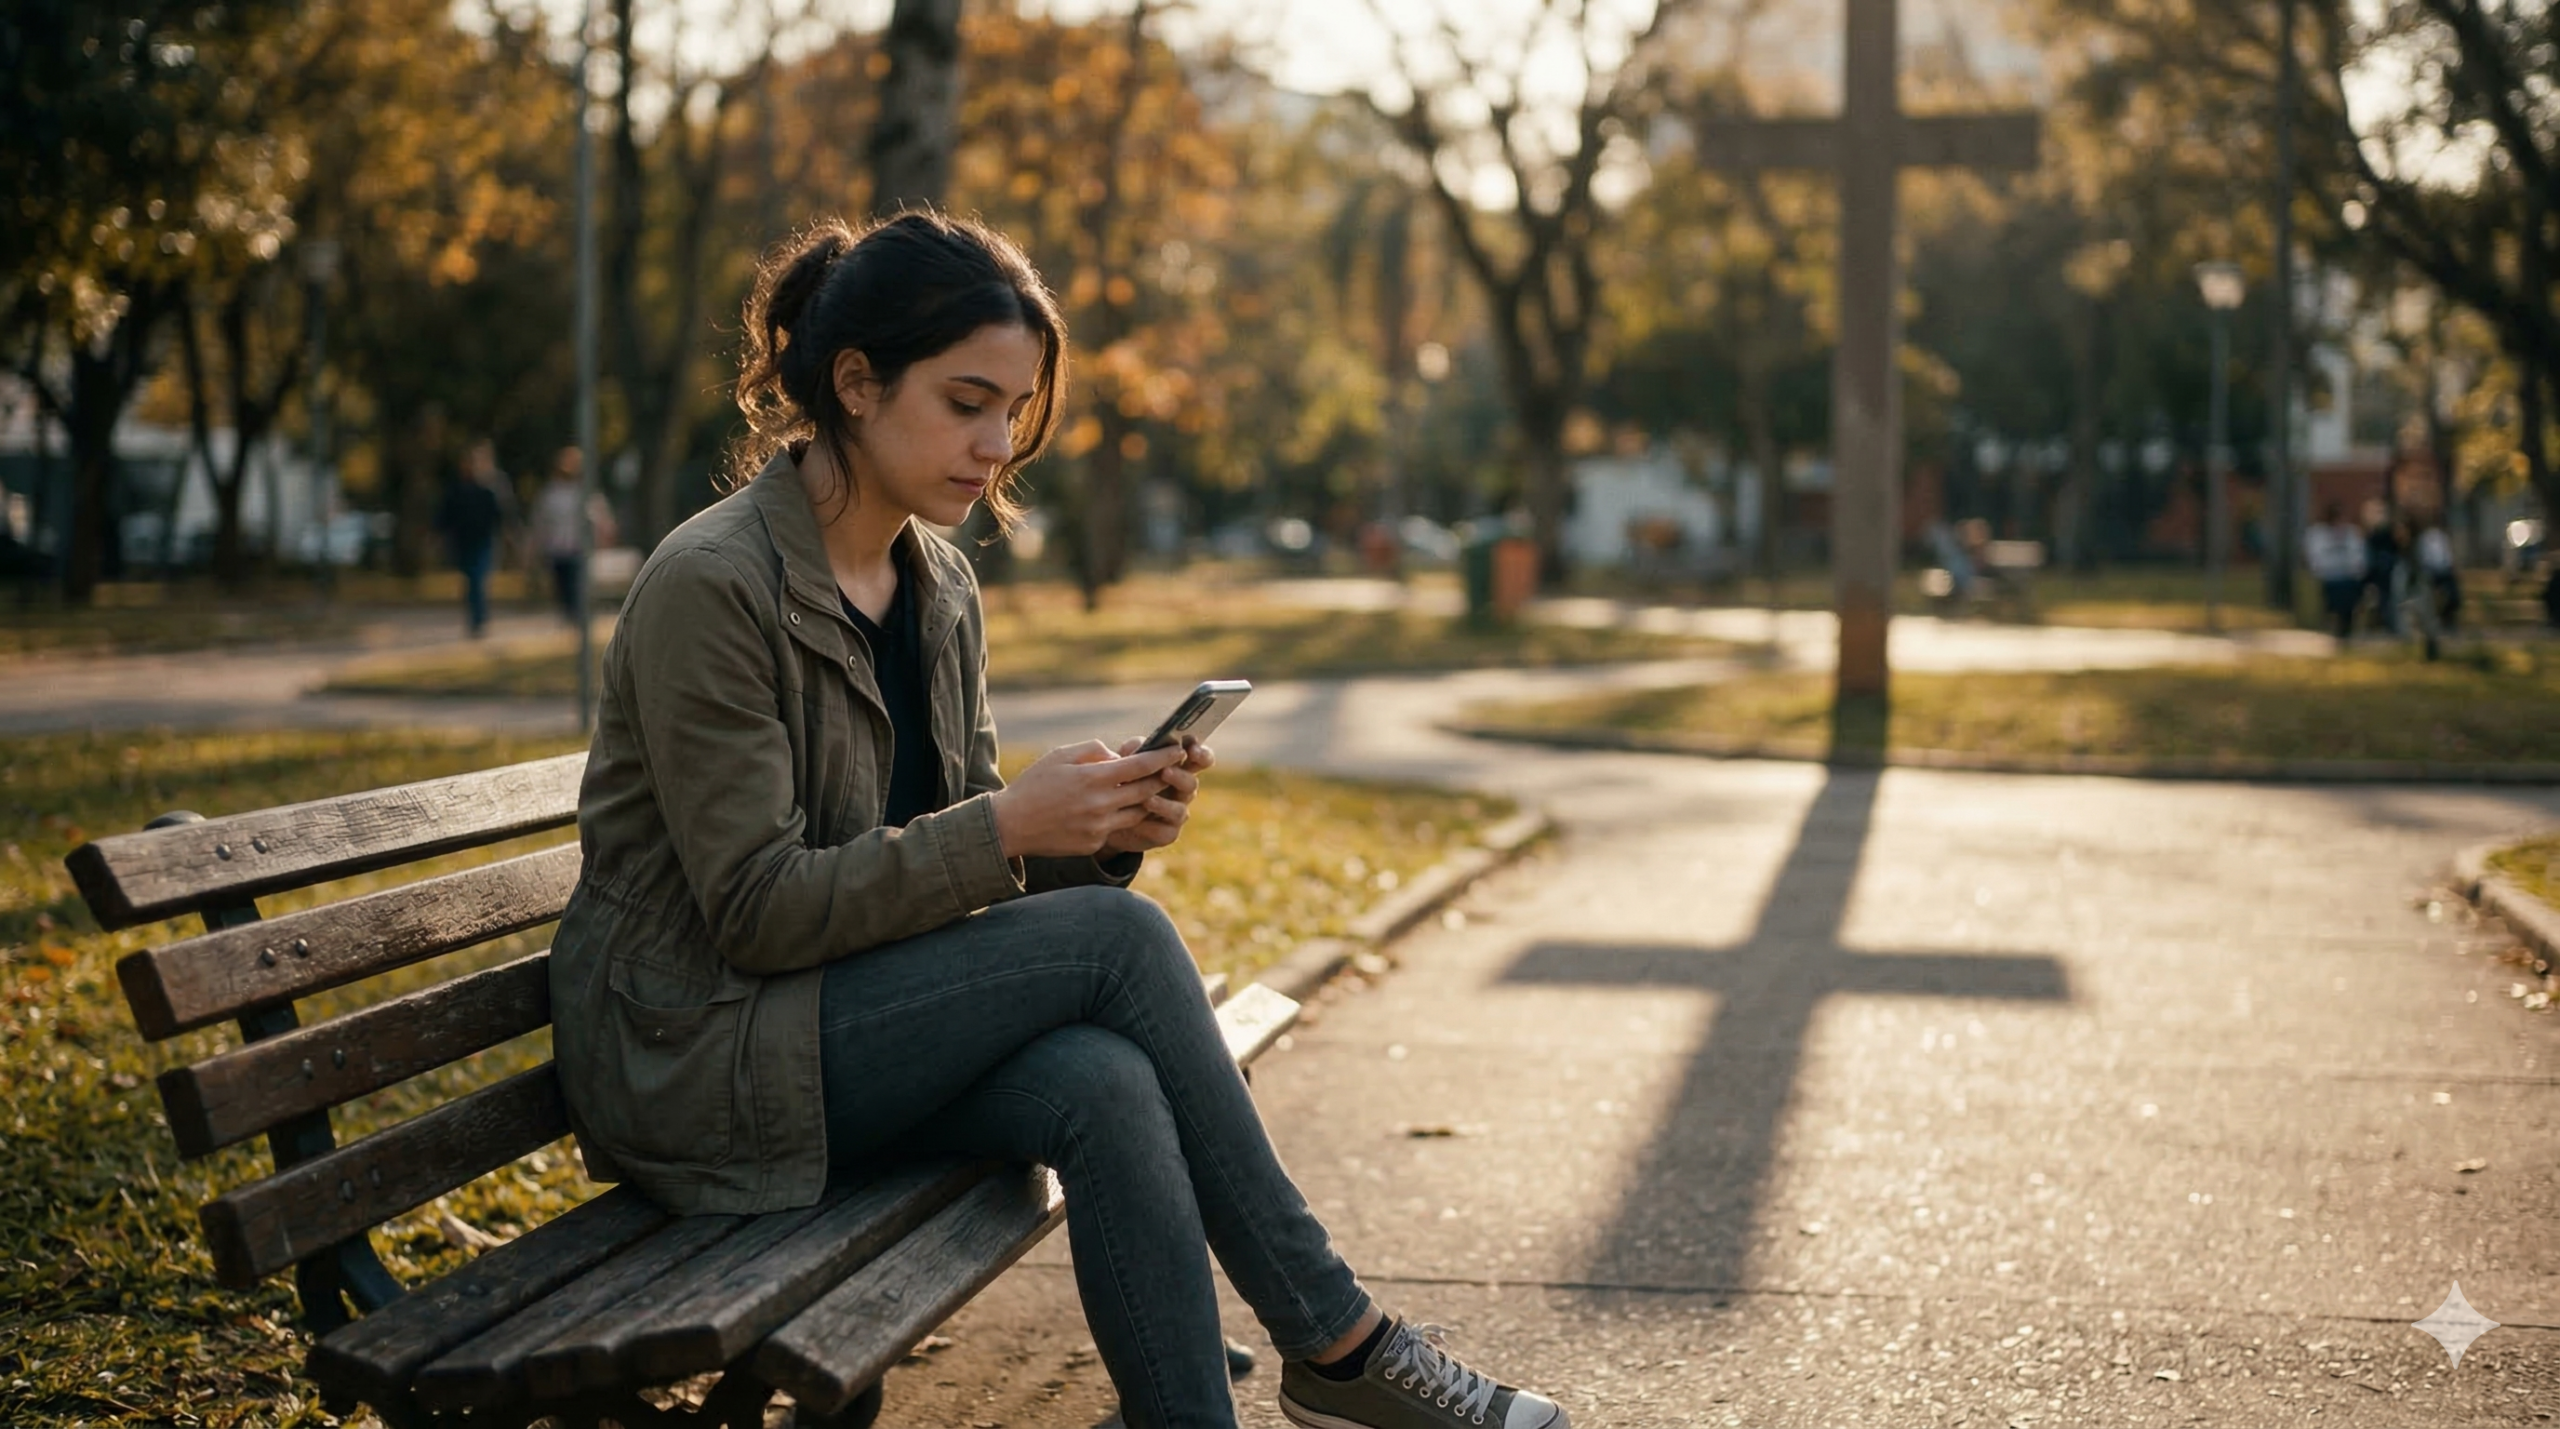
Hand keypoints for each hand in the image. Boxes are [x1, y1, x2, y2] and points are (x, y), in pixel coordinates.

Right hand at [990, 740, 1191, 858]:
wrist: (1010, 825)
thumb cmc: (1034, 785)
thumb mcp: (1060, 756)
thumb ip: (1093, 750)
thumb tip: (1119, 755)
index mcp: (1093, 778)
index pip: (1140, 766)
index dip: (1162, 757)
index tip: (1177, 750)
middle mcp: (1100, 804)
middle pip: (1146, 790)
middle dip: (1162, 778)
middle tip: (1173, 769)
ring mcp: (1099, 827)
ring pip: (1137, 812)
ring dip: (1145, 800)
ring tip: (1148, 789)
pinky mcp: (1094, 843)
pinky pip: (1116, 828)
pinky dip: (1119, 816)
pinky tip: (1115, 808)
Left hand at [1101, 737, 1213, 854]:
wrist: (1109, 816)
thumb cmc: (1123, 781)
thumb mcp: (1125, 761)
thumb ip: (1133, 750)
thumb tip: (1139, 745)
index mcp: (1179, 768)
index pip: (1200, 759)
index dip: (1201, 753)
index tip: (1192, 748)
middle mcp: (1182, 791)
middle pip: (1191, 783)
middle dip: (1180, 777)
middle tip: (1165, 771)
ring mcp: (1176, 813)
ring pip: (1179, 810)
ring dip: (1164, 804)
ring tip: (1146, 800)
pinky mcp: (1167, 833)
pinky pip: (1164, 831)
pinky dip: (1150, 826)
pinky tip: (1136, 822)